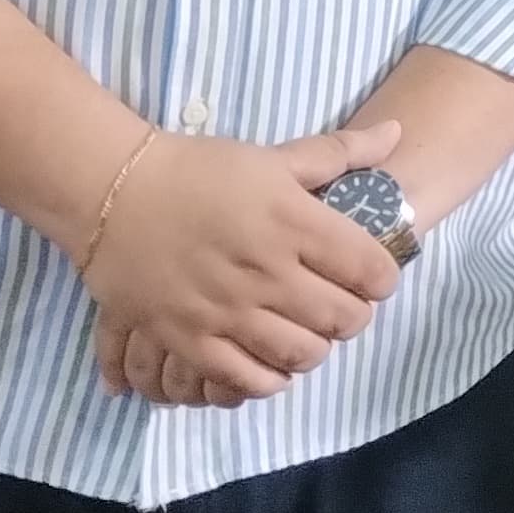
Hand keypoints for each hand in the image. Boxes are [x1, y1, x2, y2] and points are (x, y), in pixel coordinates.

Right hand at [84, 121, 405, 407]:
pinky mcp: (188, 338)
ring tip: (305, 332)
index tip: (369, 275)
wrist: (113, 192)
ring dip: (315, 347)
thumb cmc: (199, 170)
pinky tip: (269, 360)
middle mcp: (267, 270)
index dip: (382, 278)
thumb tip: (399, 133)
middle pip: (345, 318)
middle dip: (353, 315)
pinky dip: (269, 378)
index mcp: (295, 222)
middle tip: (339, 306)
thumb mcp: (274, 156)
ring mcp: (227, 310)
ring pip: (302, 354)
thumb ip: (340, 153)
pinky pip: (246, 379)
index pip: (372, 270)